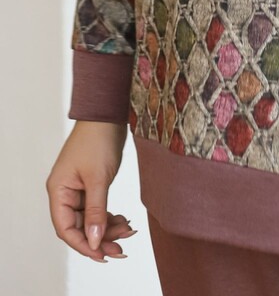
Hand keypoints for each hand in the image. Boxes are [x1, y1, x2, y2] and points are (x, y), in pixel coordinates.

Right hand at [46, 120, 136, 262]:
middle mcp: (65, 192)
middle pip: (79, 226)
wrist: (107, 114)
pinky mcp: (91, 184)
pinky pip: (97, 208)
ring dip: (108, 227)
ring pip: (90, 218)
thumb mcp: (98, 178)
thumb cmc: (98, 140)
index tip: (103, 255)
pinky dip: (110, 216)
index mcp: (58, 191)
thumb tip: (95, 240)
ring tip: (128, 231)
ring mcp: (78, 188)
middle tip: (122, 247)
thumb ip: (96, 211)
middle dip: (100, 237)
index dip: (83, 244)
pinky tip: (124, 220)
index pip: (65, 228)